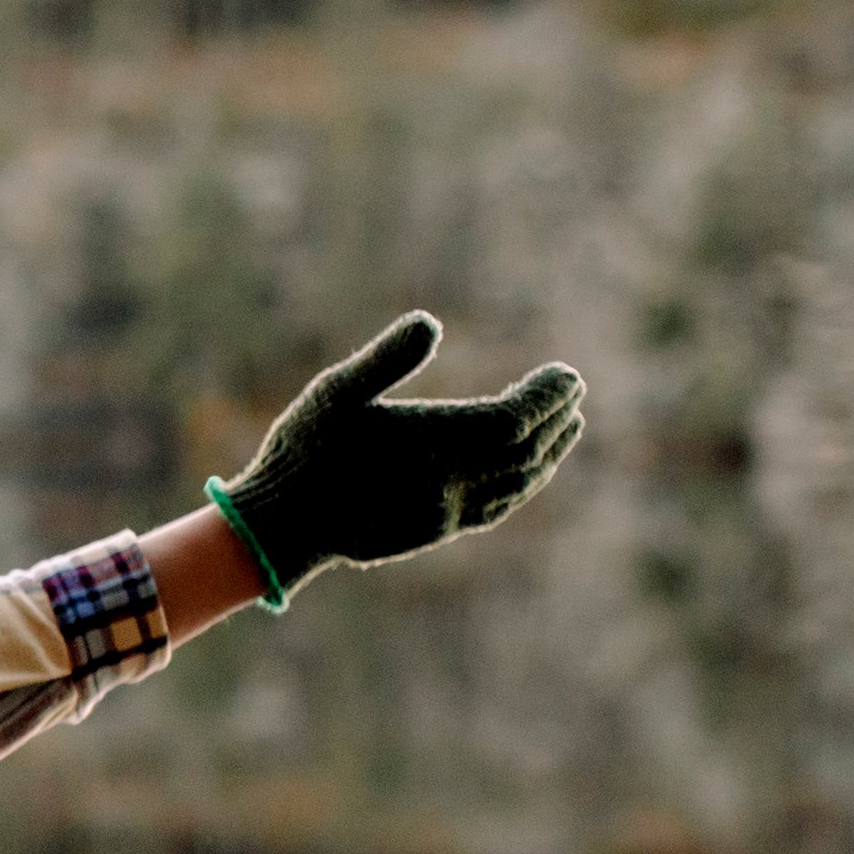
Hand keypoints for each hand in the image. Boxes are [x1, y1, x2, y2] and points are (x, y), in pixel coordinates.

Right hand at [215, 312, 584, 603]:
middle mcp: (449, 481)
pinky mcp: (435, 530)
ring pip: (518, 484)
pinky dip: (524, 484)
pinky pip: (498, 507)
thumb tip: (431, 322)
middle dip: (554, 420)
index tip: (567, 375)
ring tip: (567, 429)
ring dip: (548, 455)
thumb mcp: (334, 392)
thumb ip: (385, 358)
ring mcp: (446, 511)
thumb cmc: (302, 450)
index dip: (547, 397)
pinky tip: (526, 473)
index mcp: (430, 443)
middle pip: (525, 451)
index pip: (513, 419)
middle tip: (573, 393)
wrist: (279, 526)